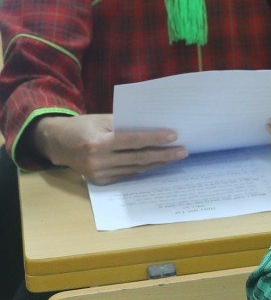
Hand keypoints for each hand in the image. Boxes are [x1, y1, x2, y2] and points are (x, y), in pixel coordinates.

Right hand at [30, 114, 185, 184]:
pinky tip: (158, 163)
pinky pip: (128, 174)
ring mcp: (99, 173)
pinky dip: (144, 168)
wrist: (58, 144)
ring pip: (136, 168)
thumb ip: (126, 124)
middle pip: (138, 158)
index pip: (133, 141)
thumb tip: (154, 126)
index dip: (155, 138)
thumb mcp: (102, 119)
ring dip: (157, 163)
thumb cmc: (83, 126)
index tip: (174, 136)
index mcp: (98, 142)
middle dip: (163, 154)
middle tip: (183, 151)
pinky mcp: (101, 181)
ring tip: (175, 156)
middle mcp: (98, 160)